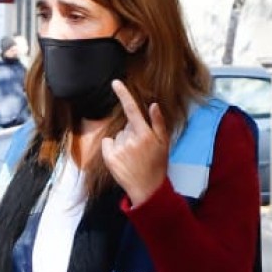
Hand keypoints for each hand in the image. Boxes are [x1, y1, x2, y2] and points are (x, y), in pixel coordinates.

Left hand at [100, 80, 168, 205]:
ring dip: (123, 143)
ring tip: (132, 157)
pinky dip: (112, 149)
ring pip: (117, 135)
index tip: (115, 82)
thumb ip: (159, 123)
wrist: (147, 189)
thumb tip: (153, 105)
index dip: (124, 94)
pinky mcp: (110, 158)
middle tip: (141, 149)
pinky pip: (107, 143)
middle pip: (126, 126)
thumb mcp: (164, 143)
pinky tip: (122, 159)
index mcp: (145, 134)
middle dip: (132, 133)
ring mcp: (119, 149)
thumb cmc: (157, 165)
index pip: (132, 110)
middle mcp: (131, 140)